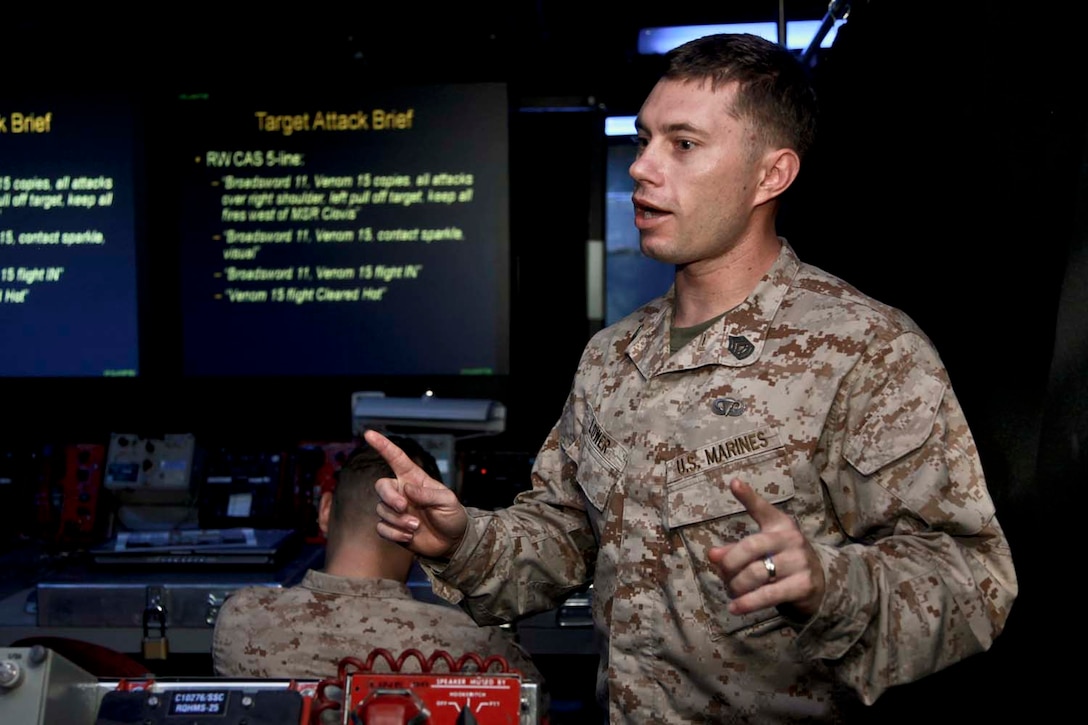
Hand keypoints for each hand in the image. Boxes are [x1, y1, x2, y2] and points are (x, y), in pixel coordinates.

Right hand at [363, 429, 468, 558]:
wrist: (452, 541)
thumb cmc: (452, 516)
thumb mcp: (448, 501)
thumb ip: (428, 494)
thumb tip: (406, 489)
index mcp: (414, 479)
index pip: (396, 458)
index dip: (383, 445)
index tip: (369, 434)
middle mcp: (401, 492)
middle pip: (381, 486)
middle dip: (389, 497)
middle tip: (403, 507)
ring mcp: (396, 510)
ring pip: (381, 510)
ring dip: (398, 520)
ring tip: (416, 526)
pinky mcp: (393, 527)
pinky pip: (381, 528)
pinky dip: (394, 534)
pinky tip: (409, 537)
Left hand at [708, 478, 824, 618]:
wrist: (820, 585)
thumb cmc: (782, 562)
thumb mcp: (762, 551)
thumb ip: (737, 550)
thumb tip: (713, 555)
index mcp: (780, 524)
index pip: (762, 509)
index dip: (748, 496)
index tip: (734, 483)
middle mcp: (791, 539)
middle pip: (750, 547)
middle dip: (729, 564)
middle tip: (723, 573)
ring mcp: (799, 562)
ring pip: (756, 573)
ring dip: (737, 586)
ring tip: (731, 592)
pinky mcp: (802, 585)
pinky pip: (768, 594)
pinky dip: (748, 603)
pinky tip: (735, 608)